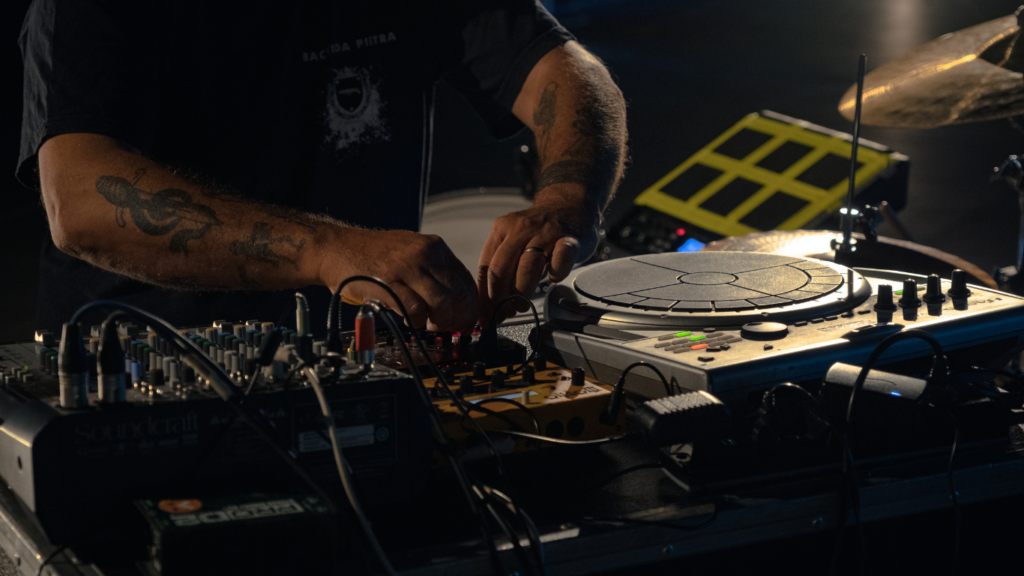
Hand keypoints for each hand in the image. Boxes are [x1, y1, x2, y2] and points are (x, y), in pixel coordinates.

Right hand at [319, 228, 478, 331]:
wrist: (335, 249)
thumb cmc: (371, 255)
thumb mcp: (410, 251)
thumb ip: (434, 270)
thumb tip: (457, 299)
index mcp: (434, 246)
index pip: (467, 280)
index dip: (470, 307)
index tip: (466, 321)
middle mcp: (424, 253)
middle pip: (459, 294)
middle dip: (459, 319)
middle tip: (449, 328)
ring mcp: (405, 267)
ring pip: (442, 303)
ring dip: (440, 322)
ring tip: (430, 326)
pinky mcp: (388, 283)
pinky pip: (414, 310)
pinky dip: (417, 322)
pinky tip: (411, 322)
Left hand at [477, 196, 598, 326]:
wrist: (569, 206)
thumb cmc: (538, 232)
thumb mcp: (513, 242)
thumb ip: (502, 267)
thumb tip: (489, 304)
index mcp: (502, 230)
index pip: (486, 267)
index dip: (484, 296)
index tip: (485, 314)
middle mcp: (521, 229)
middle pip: (502, 269)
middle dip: (499, 298)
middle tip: (504, 313)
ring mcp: (546, 233)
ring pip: (527, 268)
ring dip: (522, 293)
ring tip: (522, 305)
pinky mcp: (569, 240)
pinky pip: (559, 262)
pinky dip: (555, 275)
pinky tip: (553, 278)